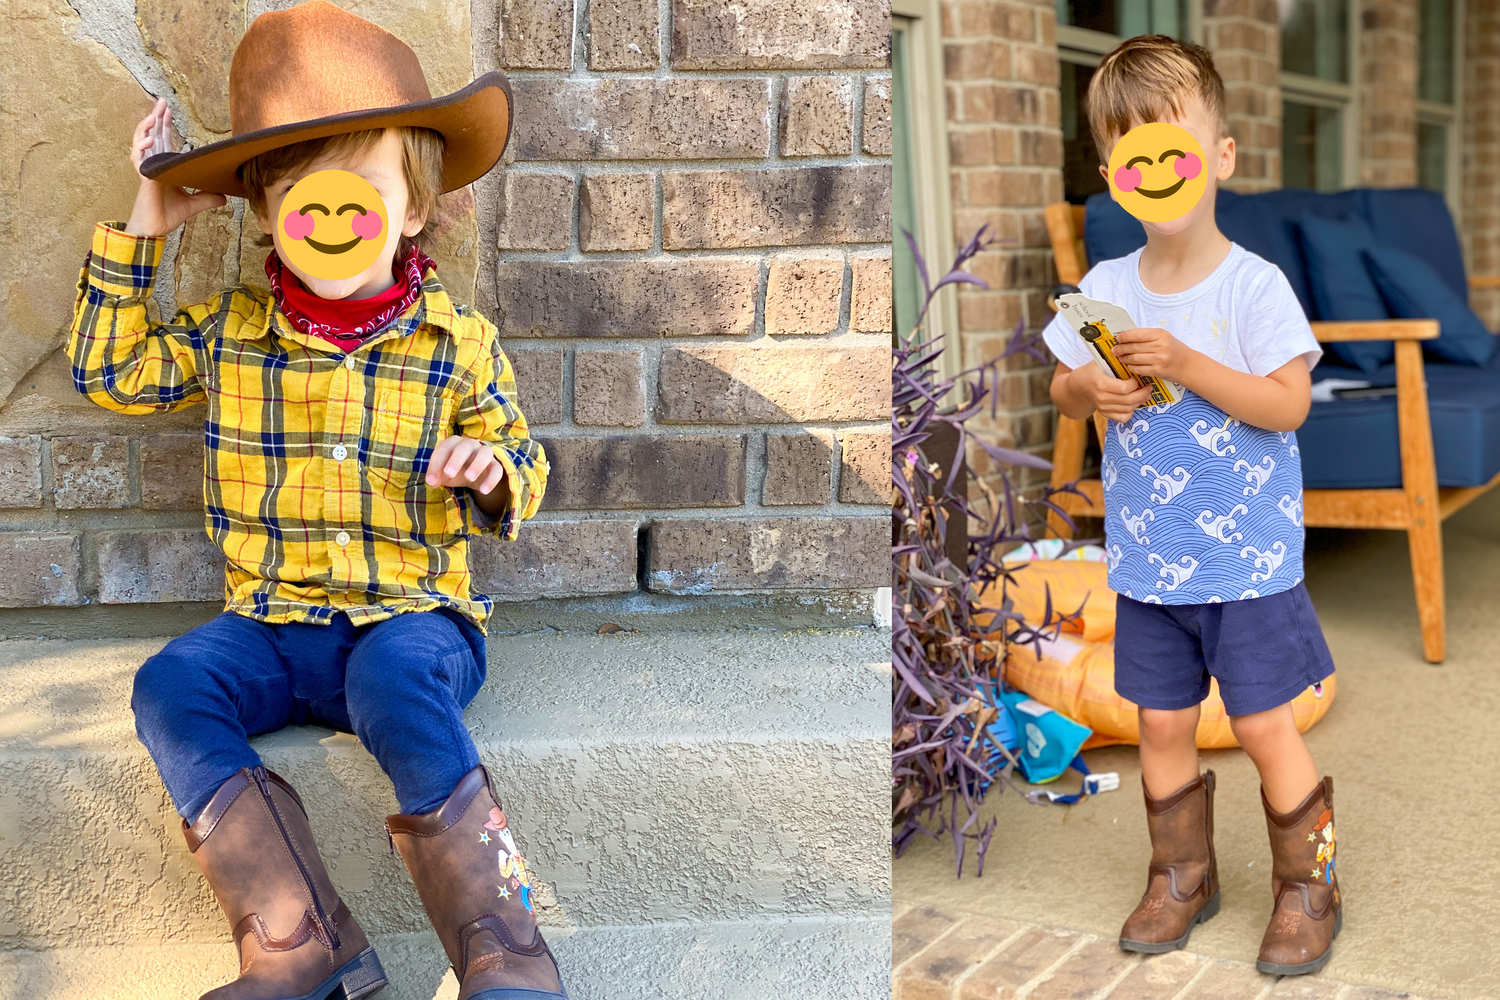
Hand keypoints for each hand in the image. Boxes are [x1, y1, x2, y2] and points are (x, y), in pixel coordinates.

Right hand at [124, 98, 225, 237]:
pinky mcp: (143, 178)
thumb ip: (208, 198)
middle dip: (157, 117)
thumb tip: (225, 197)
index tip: (169, 110)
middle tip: (162, 100)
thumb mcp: (194, 204)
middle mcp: (154, 164)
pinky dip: (141, 148)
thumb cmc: (168, 214)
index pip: (164, 140)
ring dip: (146, 127)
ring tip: (154, 114)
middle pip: (153, 134)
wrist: (155, 228)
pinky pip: (138, 159)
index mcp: (165, 166)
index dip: (165, 125)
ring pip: (142, 141)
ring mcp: (147, 169)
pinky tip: (148, 139)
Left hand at [425, 435, 505, 496]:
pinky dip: (491, 480)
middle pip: (464, 447)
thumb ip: (437, 476)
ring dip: (477, 465)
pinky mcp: (496, 465)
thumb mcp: (444, 474)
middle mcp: (470, 445)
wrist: (478, 474)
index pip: (444, 449)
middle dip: (456, 460)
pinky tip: (483, 491)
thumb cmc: (457, 470)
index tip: (431, 481)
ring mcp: (484, 453)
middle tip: (449, 473)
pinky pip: (497, 469)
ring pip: (485, 453)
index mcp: (453, 443)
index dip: (436, 464)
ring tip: (469, 478)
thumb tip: (432, 482)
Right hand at [1072, 360, 1154, 422]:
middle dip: (1143, 394)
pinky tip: (1133, 403)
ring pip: (1128, 409)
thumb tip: (1134, 355)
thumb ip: (1116, 360)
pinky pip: (1123, 418)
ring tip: (1145, 394)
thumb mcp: (1100, 362)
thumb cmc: (1093, 371)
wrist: (1080, 386)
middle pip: (1128, 400)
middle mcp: (1101, 398)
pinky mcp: (1105, 414)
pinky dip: (1131, 411)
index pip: (1124, 388)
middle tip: (1149, 388)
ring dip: (1140, 402)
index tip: (1137, 377)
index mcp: (1101, 384)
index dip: (1135, 383)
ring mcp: (1103, 408)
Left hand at [1112, 327, 1189, 380]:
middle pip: (1134, 347)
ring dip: (1124, 358)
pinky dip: (1131, 367)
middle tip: (1115, 349)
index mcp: (1160, 335)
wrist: (1187, 364)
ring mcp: (1159, 359)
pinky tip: (1129, 365)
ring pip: (1134, 358)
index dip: (1125, 336)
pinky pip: (1138, 369)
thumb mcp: (1163, 337)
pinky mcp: (1157, 371)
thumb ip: (1147, 336)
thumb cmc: (1174, 349)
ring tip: (1121, 357)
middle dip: (1121, 348)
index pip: (1137, 334)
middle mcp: (1160, 346)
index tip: (1118, 338)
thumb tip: (1126, 336)